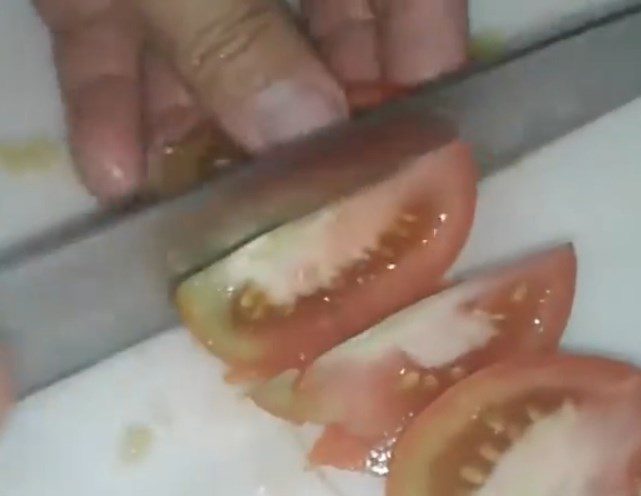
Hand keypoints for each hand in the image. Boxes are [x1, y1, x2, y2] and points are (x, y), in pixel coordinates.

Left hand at [34, 0, 468, 200]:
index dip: (420, 69)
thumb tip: (306, 132)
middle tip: (300, 207)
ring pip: (211, 51)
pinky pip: (119, 37)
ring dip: (196, 135)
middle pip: (316, 35)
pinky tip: (114, 170)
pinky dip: (114, 97)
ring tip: (197, 216)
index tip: (410, 157)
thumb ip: (240, 29)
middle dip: (300, 125)